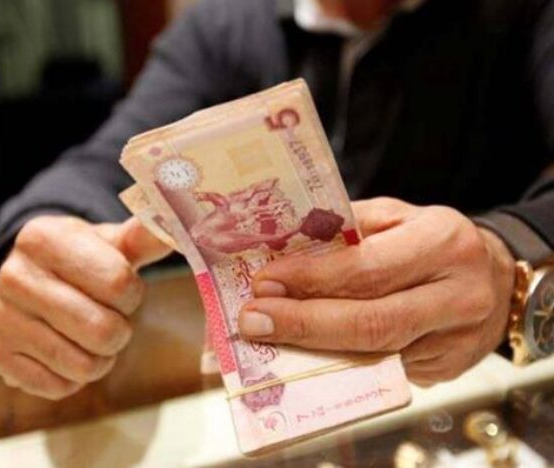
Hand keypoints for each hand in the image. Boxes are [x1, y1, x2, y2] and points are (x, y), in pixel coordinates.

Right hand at [0, 216, 170, 399]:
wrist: (39, 274)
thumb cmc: (87, 259)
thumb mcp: (115, 243)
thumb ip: (146, 237)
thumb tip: (176, 230)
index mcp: (43, 237)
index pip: (119, 284)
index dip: (132, 294)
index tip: (121, 288)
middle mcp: (12, 274)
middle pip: (103, 331)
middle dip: (120, 331)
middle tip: (110, 317)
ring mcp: (0, 314)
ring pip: (82, 366)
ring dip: (101, 358)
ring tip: (91, 335)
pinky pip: (56, 386)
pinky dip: (73, 378)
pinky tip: (66, 349)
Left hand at [238, 197, 515, 385]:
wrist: (496, 275)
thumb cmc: (432, 239)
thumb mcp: (395, 217)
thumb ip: (346, 230)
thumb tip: (283, 251)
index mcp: (443, 243)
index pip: (368, 268)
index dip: (311, 278)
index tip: (265, 281)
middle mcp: (458, 296)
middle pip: (371, 322)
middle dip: (303, 323)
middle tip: (254, 320)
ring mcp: (457, 341)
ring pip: (374, 355)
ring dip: (312, 348)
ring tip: (267, 337)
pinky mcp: (448, 370)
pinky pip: (383, 369)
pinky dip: (337, 362)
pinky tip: (302, 351)